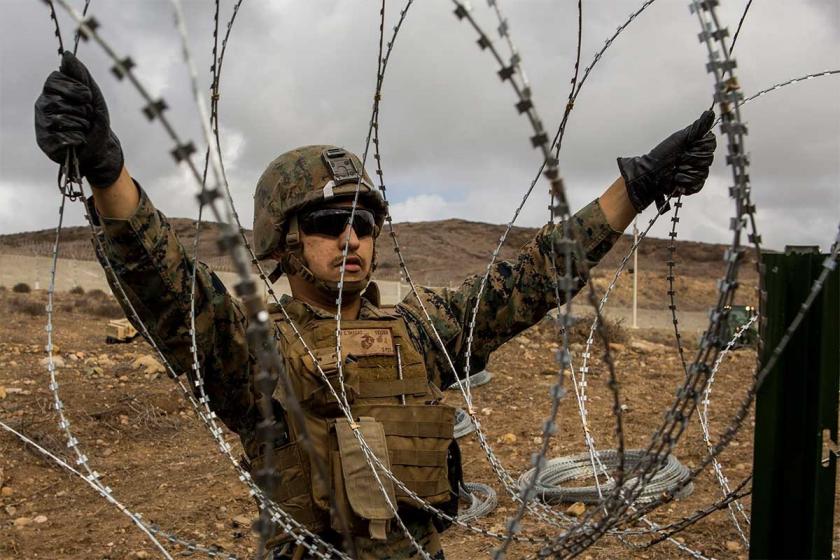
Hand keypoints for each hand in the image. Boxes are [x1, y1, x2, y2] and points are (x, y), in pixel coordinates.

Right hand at [35, 51, 123, 187]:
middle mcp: (43, 105)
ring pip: (63, 120)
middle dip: (83, 111)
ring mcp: (42, 124)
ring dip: (81, 125)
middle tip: (85, 117)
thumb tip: (68, 55)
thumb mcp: (93, 95)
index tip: (86, 97)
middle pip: (61, 102)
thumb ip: (80, 75)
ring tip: (82, 129)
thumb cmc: (95, 119)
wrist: (101, 146)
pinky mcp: (45, 142)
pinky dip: (78, 139)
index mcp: (52, 91)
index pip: (56, 80)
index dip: (76, 89)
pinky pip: (64, 137)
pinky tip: (78, 140)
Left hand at [617, 110, 715, 211]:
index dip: (699, 148)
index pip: (710, 145)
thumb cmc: (660, 156)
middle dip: (691, 160)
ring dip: (686, 172)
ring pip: (703, 173)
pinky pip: (698, 184)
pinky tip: (677, 180)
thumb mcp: (679, 138)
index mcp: (695, 145)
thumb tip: (709, 114)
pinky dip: (686, 183)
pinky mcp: (692, 184)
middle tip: (679, 160)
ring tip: (676, 170)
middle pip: (707, 160)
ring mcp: (695, 172)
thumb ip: (697, 128)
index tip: (688, 148)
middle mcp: (697, 158)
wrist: (650, 174)